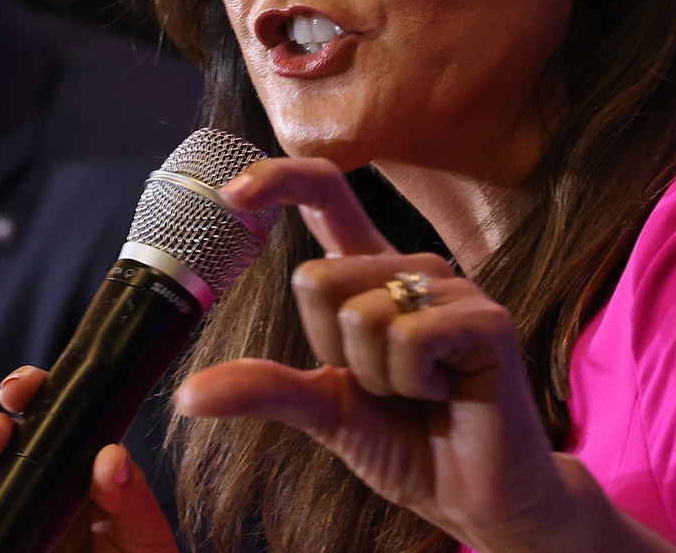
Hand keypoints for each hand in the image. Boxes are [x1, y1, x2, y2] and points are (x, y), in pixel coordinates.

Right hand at [0, 367, 178, 552]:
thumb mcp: (143, 528)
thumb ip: (129, 494)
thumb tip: (111, 455)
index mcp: (83, 463)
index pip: (54, 412)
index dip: (31, 391)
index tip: (22, 389)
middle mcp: (47, 481)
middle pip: (7, 440)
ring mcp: (21, 511)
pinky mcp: (3, 540)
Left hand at [174, 157, 625, 552]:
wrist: (471, 494)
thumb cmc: (404, 441)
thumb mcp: (322, 409)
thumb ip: (264, 389)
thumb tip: (189, 395)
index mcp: (371, 273)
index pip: (326, 196)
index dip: (279, 180)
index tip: (232, 193)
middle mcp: (411, 267)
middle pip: (318, 279)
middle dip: (333, 352)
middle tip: (381, 384)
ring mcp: (453, 287)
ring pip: (361, 315)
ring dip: (377, 378)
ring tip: (419, 391)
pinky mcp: (486, 319)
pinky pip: (408, 338)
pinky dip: (413, 383)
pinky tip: (444, 392)